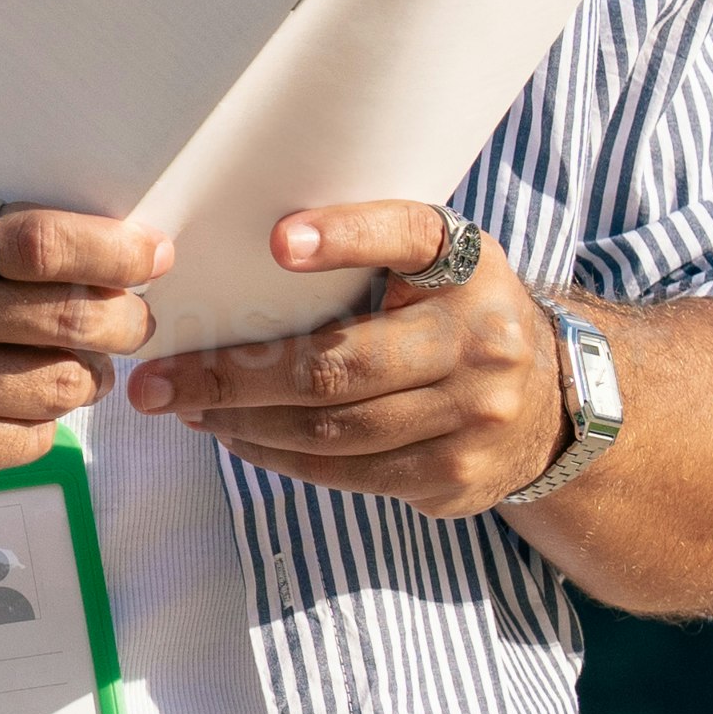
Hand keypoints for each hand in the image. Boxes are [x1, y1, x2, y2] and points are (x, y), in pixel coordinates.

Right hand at [0, 194, 172, 520]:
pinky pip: (27, 442)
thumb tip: (103, 246)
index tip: (151, 256)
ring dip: (83, 379)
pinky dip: (37, 427)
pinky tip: (9, 412)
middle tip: (135, 321)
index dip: (109, 249)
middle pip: (64, 319)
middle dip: (124, 321)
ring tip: (72, 368)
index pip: (35, 241)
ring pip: (58, 388)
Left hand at [126, 199, 576, 514]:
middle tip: (158, 379)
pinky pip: (347, 474)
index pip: (408, 236)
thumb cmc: (458, 313)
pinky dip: (280, 457)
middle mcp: (482, 340)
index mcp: (469, 265)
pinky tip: (237, 436)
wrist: (554, 402)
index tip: (278, 241)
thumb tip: (245, 259)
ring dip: (243, 422)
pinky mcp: (456, 477)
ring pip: (333, 432)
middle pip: (338, 365)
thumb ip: (370, 251)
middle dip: (234, 375)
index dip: (346, 236)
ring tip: (184, 408)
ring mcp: (474, 418)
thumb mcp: (438, 263)